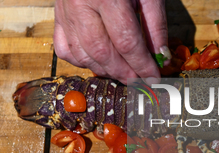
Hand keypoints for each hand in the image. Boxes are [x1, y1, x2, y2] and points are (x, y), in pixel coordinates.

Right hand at [53, 0, 169, 84]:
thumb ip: (155, 24)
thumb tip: (161, 56)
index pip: (126, 41)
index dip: (141, 64)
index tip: (152, 78)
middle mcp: (81, 6)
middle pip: (102, 52)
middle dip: (123, 72)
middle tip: (138, 80)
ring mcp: (65, 13)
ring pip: (81, 55)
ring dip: (104, 70)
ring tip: (121, 73)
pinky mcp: (57, 17)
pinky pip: (64, 50)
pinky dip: (81, 61)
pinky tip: (97, 61)